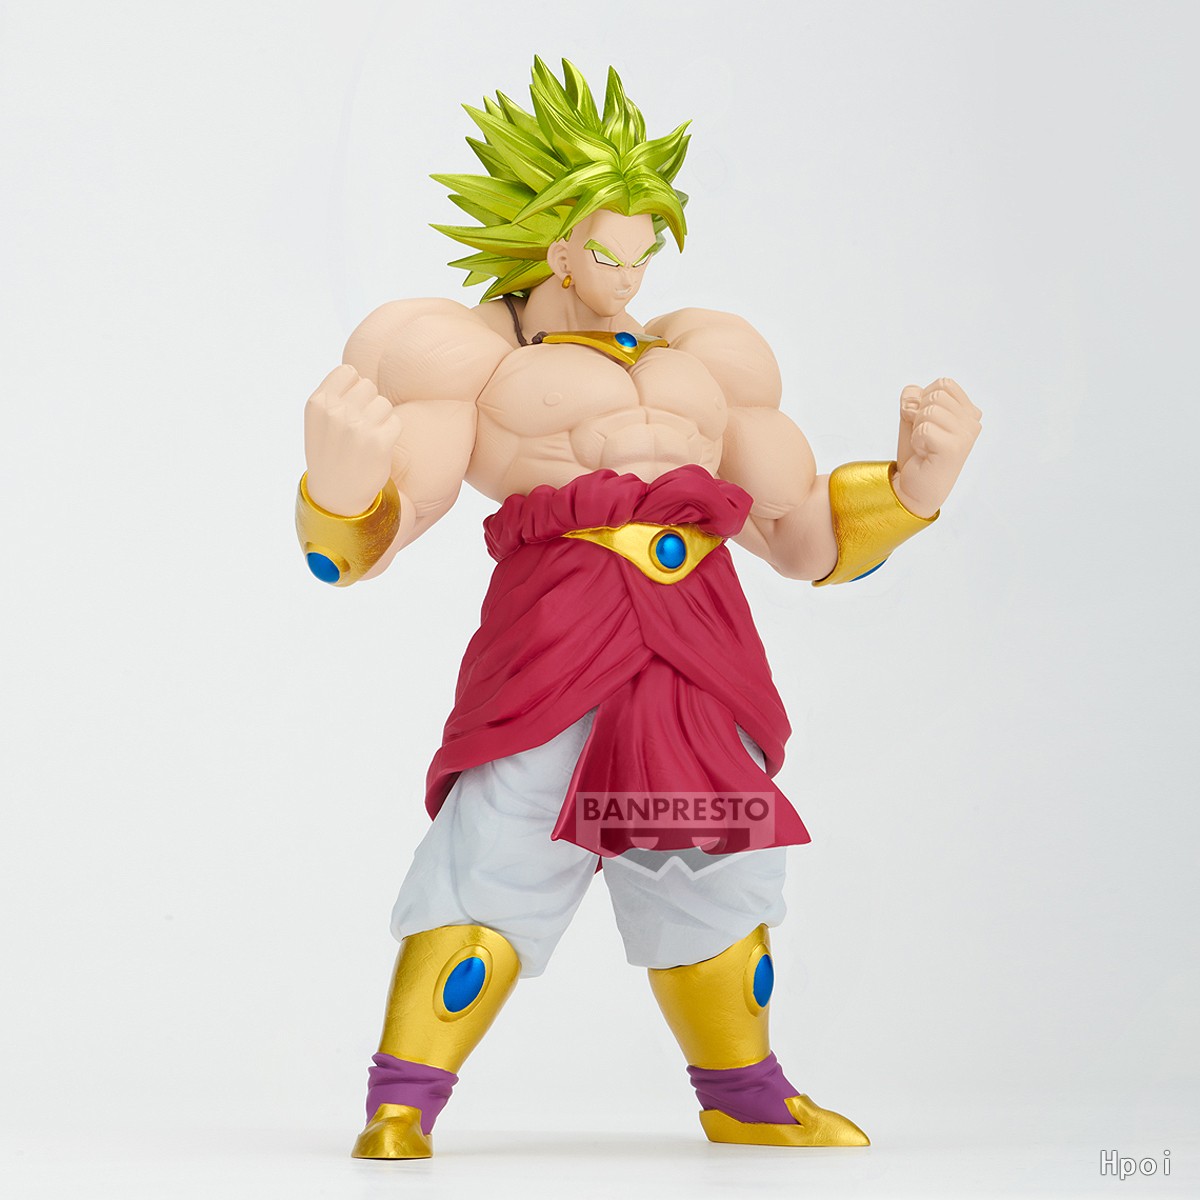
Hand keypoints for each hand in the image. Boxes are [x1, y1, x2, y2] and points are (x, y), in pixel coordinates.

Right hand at [303, 365, 403, 515]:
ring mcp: (357, 426)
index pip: (348, 372)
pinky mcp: (379, 441)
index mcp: (317, 403)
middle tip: (359, 428)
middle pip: (369, 386)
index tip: (349, 408)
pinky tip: (378, 448)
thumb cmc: (329, 454)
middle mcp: (335, 412)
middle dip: (368, 404)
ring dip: (381, 419)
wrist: (336, 496)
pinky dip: (391, 433)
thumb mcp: (318, 421)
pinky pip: (396, 422)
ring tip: (367, 439)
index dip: (354, 388)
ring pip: (384, 403)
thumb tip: (358, 376)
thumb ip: (333, 395)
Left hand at [893, 377, 981, 517]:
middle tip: (924, 436)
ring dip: (917, 427)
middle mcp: (973, 422)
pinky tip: (924, 453)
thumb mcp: (911, 417)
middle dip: (919, 413)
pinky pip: (924, 428)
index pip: (944, 384)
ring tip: (925, 445)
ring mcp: (967, 435)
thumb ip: (912, 398)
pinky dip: (916, 440)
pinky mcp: (955, 448)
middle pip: (937, 394)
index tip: (926, 423)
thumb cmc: (917, 452)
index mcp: (969, 411)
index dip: (924, 399)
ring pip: (929, 410)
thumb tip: (913, 398)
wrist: (913, 487)